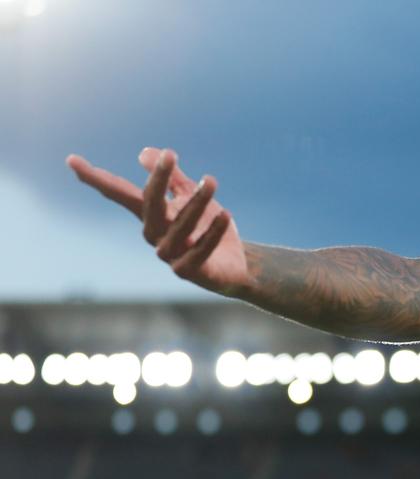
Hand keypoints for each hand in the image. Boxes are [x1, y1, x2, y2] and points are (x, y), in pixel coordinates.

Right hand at [66, 148, 250, 295]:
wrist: (236, 266)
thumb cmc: (209, 230)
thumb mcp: (192, 198)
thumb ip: (173, 179)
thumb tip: (146, 152)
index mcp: (151, 215)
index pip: (120, 193)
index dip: (96, 178)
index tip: (72, 159)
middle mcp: (155, 235)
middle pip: (149, 205)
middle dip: (157, 180)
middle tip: (170, 154)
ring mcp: (170, 256)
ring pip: (179, 227)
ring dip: (196, 202)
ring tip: (211, 181)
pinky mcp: (190, 272)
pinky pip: (199, 251)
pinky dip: (211, 233)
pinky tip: (224, 215)